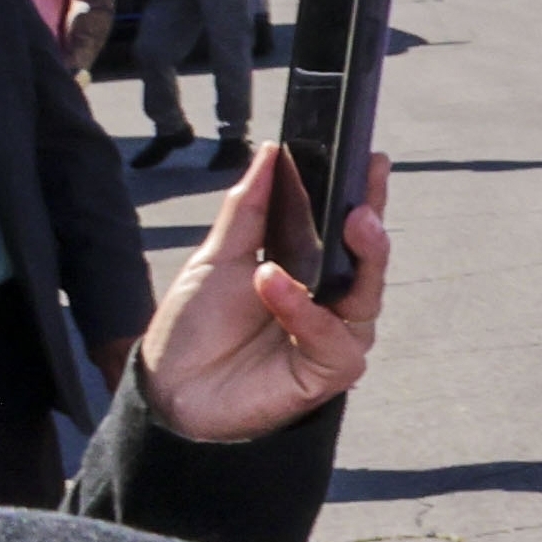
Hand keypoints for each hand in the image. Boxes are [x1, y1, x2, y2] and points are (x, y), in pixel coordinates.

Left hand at [133, 151, 385, 450]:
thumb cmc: (195, 328)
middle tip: (364, 204)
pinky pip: (333, 337)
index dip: (366, 195)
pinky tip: (274, 285)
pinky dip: (305, 309)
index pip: (349, 229)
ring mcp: (335, 336)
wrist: (168, 390)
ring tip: (346, 226)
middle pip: (369, 260)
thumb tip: (270, 151)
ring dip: (356, 259)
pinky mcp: (329, 369)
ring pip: (367, 295)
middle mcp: (334, 303)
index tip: (373, 160)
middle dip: (373, 228)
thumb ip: (250, 208)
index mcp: (313, 271)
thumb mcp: (217, 258)